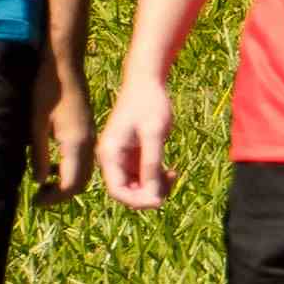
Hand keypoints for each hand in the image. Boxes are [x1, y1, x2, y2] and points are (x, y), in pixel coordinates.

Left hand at [26, 65, 95, 196]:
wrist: (65, 65)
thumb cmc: (46, 91)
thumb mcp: (36, 125)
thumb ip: (39, 155)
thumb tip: (40, 181)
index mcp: (76, 143)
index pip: (70, 184)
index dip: (54, 198)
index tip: (36, 201)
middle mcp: (89, 143)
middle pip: (81, 182)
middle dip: (61, 194)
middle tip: (39, 197)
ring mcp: (91, 136)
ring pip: (85, 172)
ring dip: (67, 182)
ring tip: (45, 183)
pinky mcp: (89, 130)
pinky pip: (85, 159)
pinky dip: (71, 169)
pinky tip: (54, 164)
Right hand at [97, 67, 176, 209]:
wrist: (147, 82)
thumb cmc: (149, 103)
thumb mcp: (154, 133)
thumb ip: (152, 163)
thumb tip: (153, 194)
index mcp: (110, 153)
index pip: (117, 191)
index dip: (138, 201)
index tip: (160, 199)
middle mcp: (111, 159)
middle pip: (126, 192)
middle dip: (148, 195)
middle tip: (171, 183)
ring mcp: (121, 158)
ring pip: (136, 187)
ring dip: (154, 188)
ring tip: (173, 176)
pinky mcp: (132, 156)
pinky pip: (142, 177)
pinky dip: (156, 179)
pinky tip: (171, 172)